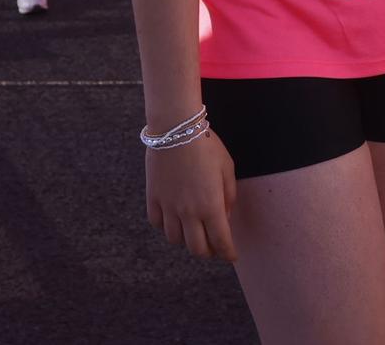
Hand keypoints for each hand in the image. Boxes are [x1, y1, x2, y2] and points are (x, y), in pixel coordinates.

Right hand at [145, 131, 236, 260]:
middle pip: (197, 249)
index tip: (231, 255)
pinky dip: (167, 227)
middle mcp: (189, 212)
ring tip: (193, 231)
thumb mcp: (227, 168)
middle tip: (213, 245)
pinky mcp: (153, 198)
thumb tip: (225, 216)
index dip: (228, 253)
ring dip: (186, 240)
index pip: (221, 242)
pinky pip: (157, 224)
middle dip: (208, 251)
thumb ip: (228, 196)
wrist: (175, 128)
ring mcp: (168, 207)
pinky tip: (174, 218)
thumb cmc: (206, 145)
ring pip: (175, 240)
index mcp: (211, 206)